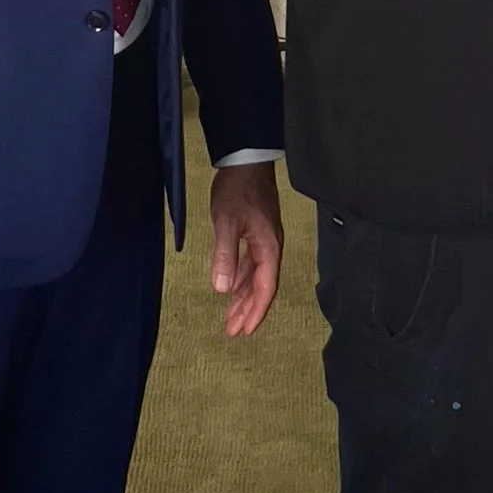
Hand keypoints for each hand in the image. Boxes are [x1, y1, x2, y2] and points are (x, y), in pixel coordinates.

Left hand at [210, 164, 283, 338]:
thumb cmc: (237, 189)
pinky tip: (230, 289)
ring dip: (243, 298)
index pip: (265, 288)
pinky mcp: (256, 234)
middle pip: (262, 287)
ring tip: (230, 318)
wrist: (245, 161)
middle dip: (248, 311)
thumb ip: (225, 256)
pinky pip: (250, 265)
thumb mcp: (227, 222)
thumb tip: (221, 289)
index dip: (255, 311)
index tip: (245, 330)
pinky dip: (240, 280)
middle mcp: (270, 248)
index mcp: (268, 248)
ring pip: (255, 278)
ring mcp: (264, 241)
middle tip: (233, 331)